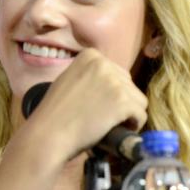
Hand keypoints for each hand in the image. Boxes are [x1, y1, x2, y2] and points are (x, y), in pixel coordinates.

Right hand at [20, 48, 147, 160]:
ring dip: (128, 115)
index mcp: (91, 55)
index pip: (118, 74)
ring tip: (110, 125)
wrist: (48, 133)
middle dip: (122, 103)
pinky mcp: (122, 101)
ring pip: (139, 101)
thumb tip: (113, 83)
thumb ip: (91, 76)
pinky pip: (141, 115)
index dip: (113, 93)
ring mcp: (114, 81)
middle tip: (105, 118)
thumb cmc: (56, 113)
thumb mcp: (70, 80)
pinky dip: (134, 126)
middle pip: (130, 86)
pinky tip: (118, 130)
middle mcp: (104, 63)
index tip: (100, 105)